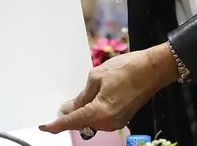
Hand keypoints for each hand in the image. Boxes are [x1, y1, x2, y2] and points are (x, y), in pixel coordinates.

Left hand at [40, 44, 177, 134]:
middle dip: (71, 114)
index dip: (56, 125)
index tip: (44, 127)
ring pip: (91, 120)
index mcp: (99, 112)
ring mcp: (116, 122)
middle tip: (65, 100)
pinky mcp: (122, 119)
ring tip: (90, 90)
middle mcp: (108, 122)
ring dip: (84, 110)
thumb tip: (69, 109)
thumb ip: (81, 96)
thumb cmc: (126, 70)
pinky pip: (101, 117)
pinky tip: (97, 94)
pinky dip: (94, 109)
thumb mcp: (96, 78)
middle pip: (81, 122)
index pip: (72, 121)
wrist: (152, 70)